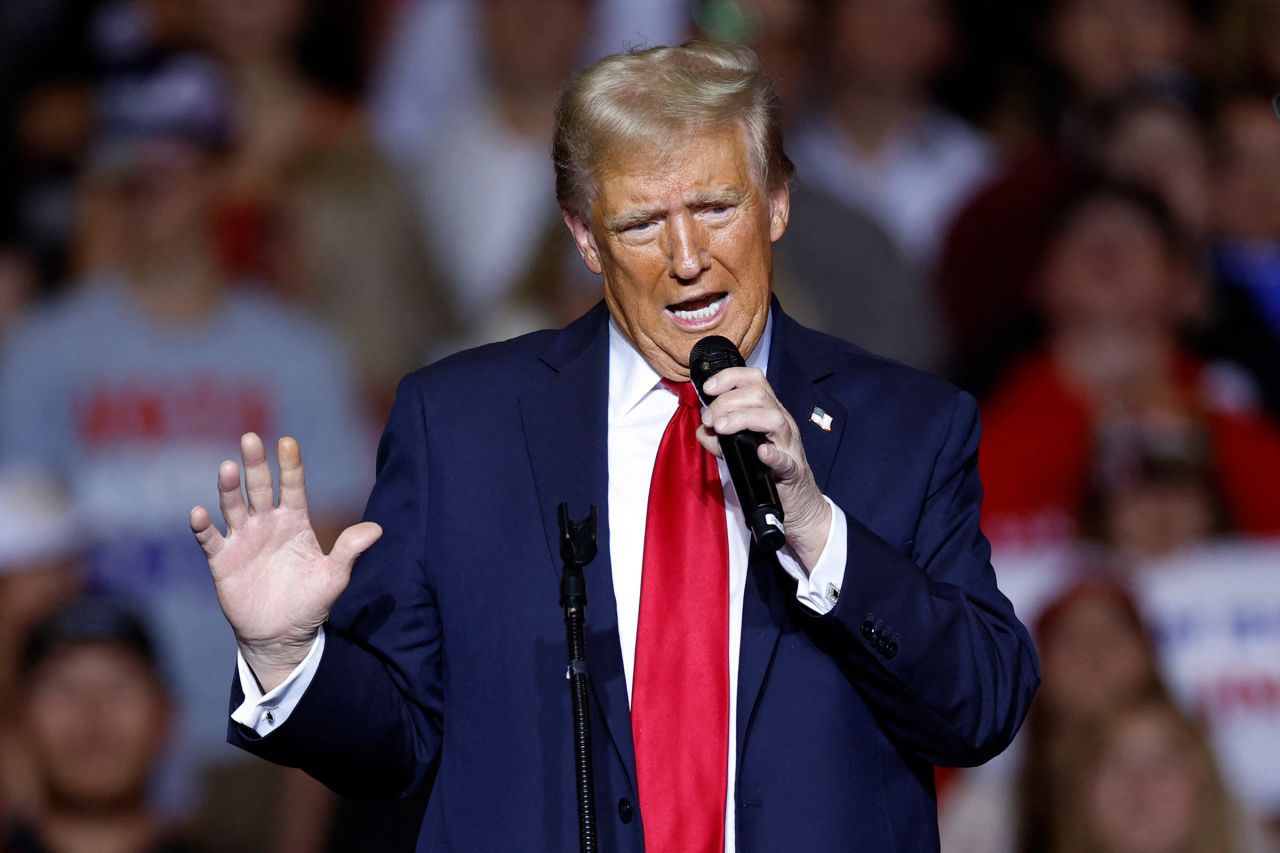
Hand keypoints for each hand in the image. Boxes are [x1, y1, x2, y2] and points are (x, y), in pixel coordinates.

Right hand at [190, 433, 380, 691]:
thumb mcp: (334, 576)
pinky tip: (198, 513)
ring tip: (227, 469)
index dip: (290, 466)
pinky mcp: (222, 560)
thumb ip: (350, 550)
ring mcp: (243, 539)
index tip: (288, 442)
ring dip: (229, 488)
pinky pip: (210, 539)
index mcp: (295, 522)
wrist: (282, 634)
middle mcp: (267, 524)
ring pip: (233, 506)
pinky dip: (203, 526)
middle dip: (255, 465)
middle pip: (260, 488)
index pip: (293, 487)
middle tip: (250, 439)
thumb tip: (378, 528)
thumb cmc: (311, 601)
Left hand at [696, 367, 831, 568]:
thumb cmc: (768, 472)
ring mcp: (789, 446)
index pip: (754, 381)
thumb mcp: (739, 451)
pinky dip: (774, 455)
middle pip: (759, 395)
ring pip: (774, 419)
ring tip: (721, 429)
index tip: (708, 389)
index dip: (730, 378)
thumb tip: (702, 431)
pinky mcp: (793, 472)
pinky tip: (761, 452)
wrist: (796, 504)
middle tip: (709, 419)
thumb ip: (719, 439)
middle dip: (727, 401)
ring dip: (742, 418)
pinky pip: (787, 461)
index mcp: (769, 413)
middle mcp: (782, 424)